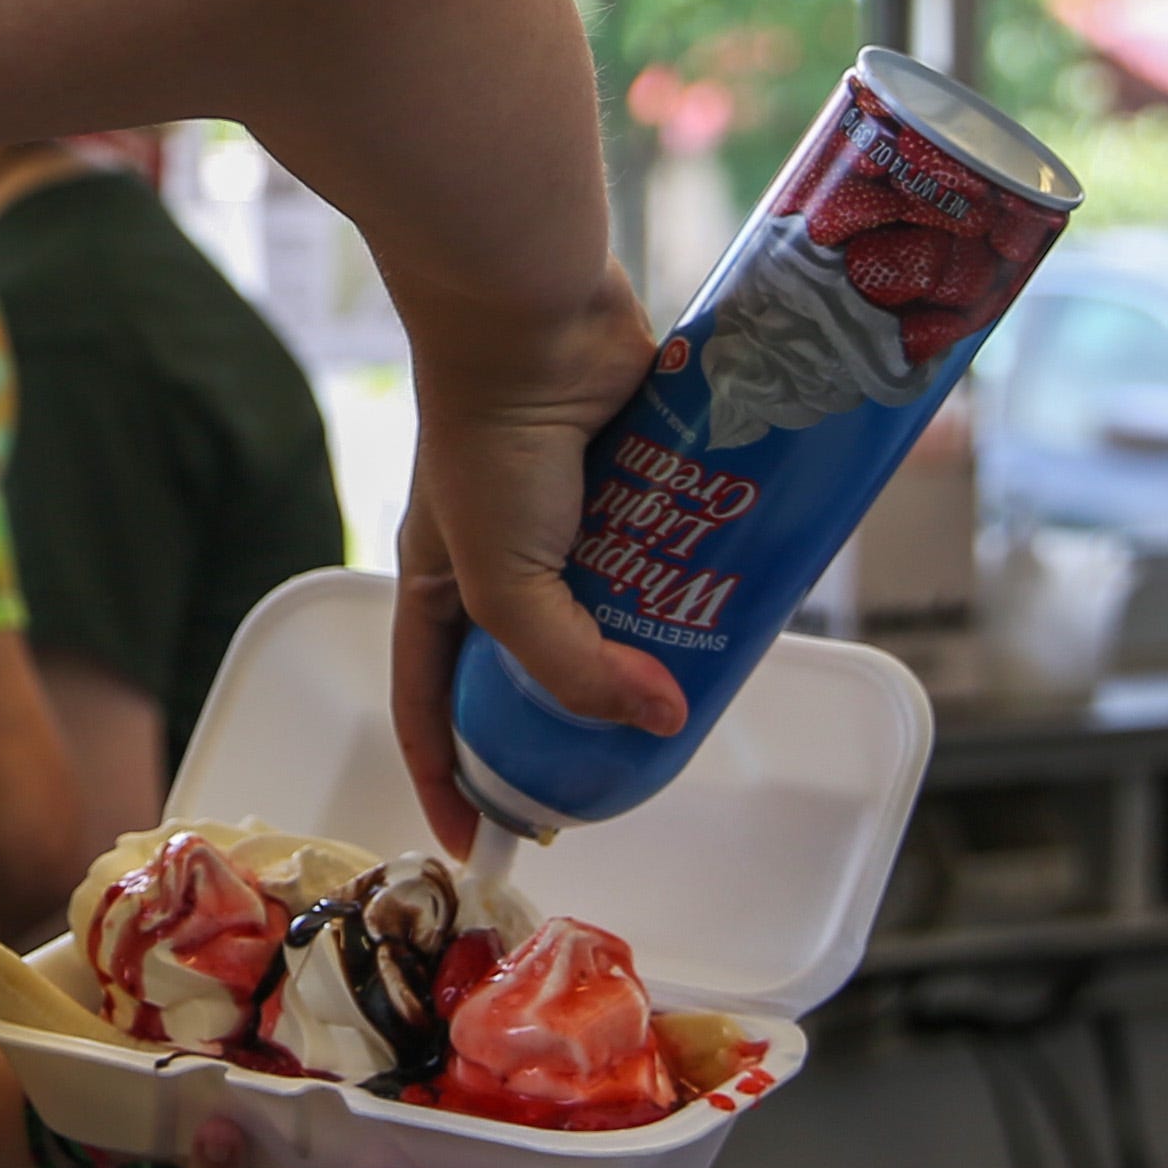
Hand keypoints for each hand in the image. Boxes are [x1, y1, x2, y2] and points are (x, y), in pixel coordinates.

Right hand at [392, 254, 688, 854]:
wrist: (533, 318)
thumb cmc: (488, 442)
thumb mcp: (503, 578)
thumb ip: (569, 664)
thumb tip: (661, 719)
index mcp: (443, 586)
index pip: (431, 706)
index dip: (449, 781)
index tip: (483, 849)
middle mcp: (504, 558)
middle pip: (537, 668)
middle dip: (577, 724)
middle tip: (630, 775)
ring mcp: (572, 519)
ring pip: (615, 611)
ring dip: (653, 649)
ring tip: (703, 692)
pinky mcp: (633, 478)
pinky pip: (667, 547)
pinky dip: (696, 577)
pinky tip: (735, 606)